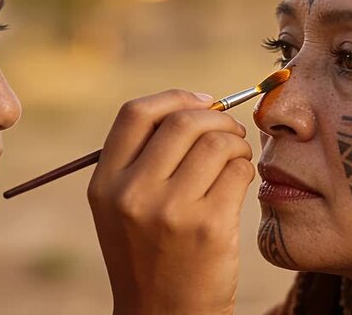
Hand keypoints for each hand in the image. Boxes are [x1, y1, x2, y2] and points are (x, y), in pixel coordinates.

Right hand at [88, 90, 254, 314]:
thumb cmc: (150, 254)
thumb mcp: (122, 208)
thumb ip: (142, 159)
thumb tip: (198, 105)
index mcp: (104, 183)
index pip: (136, 113)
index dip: (176, 97)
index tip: (203, 102)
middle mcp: (131, 194)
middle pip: (183, 121)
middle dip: (217, 117)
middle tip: (230, 131)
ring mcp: (170, 211)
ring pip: (217, 143)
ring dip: (236, 143)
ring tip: (236, 158)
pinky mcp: (208, 227)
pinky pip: (238, 172)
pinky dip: (246, 169)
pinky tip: (240, 183)